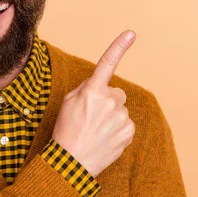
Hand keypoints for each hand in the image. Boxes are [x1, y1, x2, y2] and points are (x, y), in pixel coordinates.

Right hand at [52, 30, 136, 177]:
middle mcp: (110, 101)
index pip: (107, 64)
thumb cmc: (66, 131)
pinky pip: (126, 124)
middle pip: (116, 93)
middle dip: (107, 100)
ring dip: (112, 117)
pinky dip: (118, 129)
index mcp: (92, 91)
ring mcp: (122, 117)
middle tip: (91, 117)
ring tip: (96, 131)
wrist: (72, 163)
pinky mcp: (129, 131)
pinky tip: (105, 138)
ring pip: (121, 110)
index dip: (119, 47)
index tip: (131, 33)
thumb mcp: (67, 103)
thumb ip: (85, 88)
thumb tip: (100, 85)